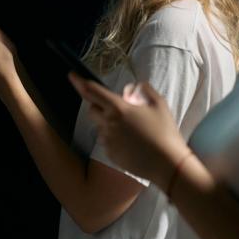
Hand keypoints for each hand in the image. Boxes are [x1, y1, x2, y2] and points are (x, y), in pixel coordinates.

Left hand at [69, 73, 189, 186]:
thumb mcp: (159, 104)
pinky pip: (107, 141)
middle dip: (99, 105)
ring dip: (109, 122)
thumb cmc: (165, 131)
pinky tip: (132, 142)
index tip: (72, 75)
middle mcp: (108, 124)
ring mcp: (107, 141)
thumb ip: (144, 90)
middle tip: (119, 108)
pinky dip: (114, 138)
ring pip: (100, 126)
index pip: (93, 91)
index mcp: (119, 108)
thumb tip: (131, 88)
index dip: (79, 82)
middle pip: (92, 109)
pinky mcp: (110, 155)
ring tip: (132, 129)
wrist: (167, 163)